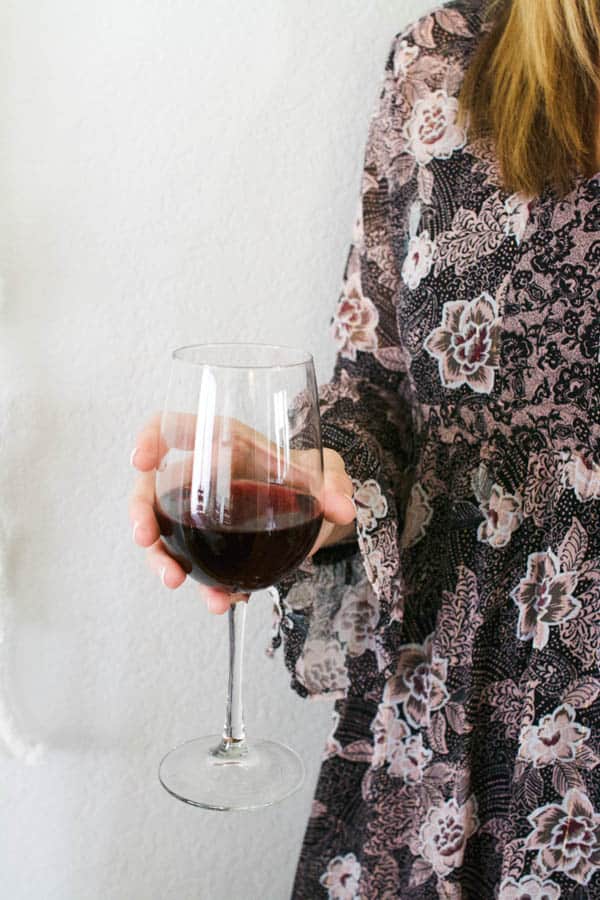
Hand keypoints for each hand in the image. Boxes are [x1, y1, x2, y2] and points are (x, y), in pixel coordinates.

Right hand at [129, 414, 355, 613]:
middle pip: (152, 488)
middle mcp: (203, 478)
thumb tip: (342, 509)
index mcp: (222, 443)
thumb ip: (334, 485)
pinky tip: (222, 601)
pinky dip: (204, 587)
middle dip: (141, 513)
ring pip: (163, 534)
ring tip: (174, 582)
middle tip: (145, 538)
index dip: (150, 438)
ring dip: (161, 559)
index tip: (140, 459)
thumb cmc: (312, 477)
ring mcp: (201, 517)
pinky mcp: (211, 550)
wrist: (319, 513)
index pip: (172, 427)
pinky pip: (195, 567)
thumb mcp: (327, 474)